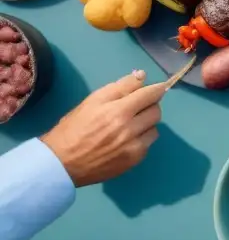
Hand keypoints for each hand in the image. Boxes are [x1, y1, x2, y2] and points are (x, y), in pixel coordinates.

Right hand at [40, 70, 165, 186]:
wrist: (60, 163)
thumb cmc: (74, 128)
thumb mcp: (92, 101)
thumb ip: (120, 87)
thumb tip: (142, 75)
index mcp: (118, 111)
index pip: (150, 94)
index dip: (156, 89)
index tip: (157, 88)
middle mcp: (129, 129)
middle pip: (156, 111)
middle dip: (149, 106)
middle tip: (136, 107)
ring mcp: (133, 147)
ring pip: (154, 128)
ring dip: (146, 123)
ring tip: (130, 125)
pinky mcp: (133, 161)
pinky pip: (148, 144)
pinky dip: (142, 139)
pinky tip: (126, 140)